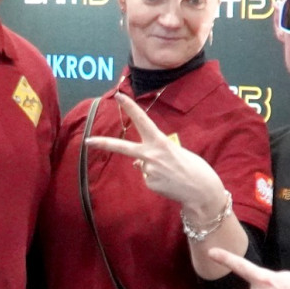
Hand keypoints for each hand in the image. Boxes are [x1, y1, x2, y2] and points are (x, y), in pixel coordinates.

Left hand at [84, 94, 228, 219]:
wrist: (201, 192)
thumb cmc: (194, 168)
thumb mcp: (176, 152)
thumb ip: (155, 153)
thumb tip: (136, 163)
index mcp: (161, 142)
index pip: (142, 120)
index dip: (130, 107)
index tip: (118, 96)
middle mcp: (151, 155)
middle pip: (122, 148)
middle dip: (103, 143)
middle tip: (87, 141)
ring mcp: (148, 171)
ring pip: (142, 165)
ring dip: (155, 168)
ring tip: (172, 173)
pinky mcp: (148, 184)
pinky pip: (147, 177)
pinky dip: (156, 179)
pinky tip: (169, 182)